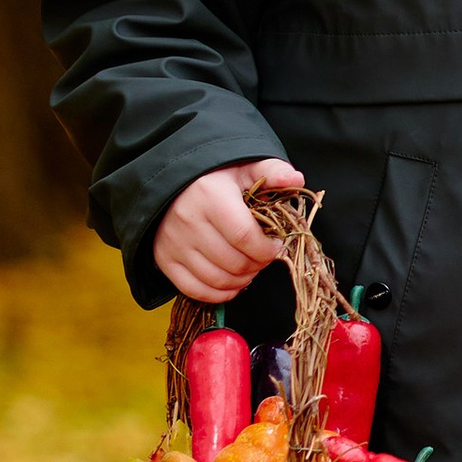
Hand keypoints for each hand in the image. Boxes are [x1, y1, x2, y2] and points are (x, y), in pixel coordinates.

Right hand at [152, 157, 306, 303]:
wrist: (170, 181)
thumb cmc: (214, 176)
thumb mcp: (244, 167)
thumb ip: (273, 172)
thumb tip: (297, 180)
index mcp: (210, 196)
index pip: (245, 236)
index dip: (267, 249)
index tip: (276, 245)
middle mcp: (188, 221)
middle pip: (234, 262)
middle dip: (258, 265)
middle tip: (263, 256)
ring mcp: (173, 243)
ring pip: (217, 280)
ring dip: (242, 280)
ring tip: (250, 267)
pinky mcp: (163, 259)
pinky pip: (194, 290)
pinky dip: (219, 294)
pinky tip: (232, 282)